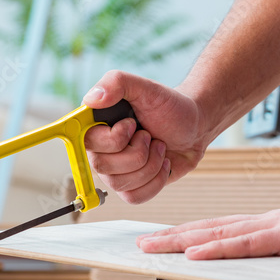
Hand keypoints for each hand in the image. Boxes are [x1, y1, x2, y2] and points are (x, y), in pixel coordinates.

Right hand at [83, 71, 210, 203]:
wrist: (194, 127)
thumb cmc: (169, 106)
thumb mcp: (146, 87)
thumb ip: (116, 83)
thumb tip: (90, 100)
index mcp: (96, 124)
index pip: (85, 142)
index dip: (113, 139)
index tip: (132, 126)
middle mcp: (100, 149)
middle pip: (103, 167)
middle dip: (138, 152)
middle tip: (149, 136)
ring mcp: (114, 171)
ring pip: (120, 184)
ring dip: (150, 165)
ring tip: (159, 146)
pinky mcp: (131, 187)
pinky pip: (134, 197)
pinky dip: (155, 181)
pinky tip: (162, 164)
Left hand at [136, 185, 279, 258]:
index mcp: (274, 225)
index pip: (224, 230)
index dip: (193, 234)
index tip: (167, 239)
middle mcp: (268, 221)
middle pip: (212, 228)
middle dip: (174, 236)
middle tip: (142, 243)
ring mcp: (277, 226)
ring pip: (220, 233)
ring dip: (183, 240)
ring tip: (153, 246)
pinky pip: (247, 245)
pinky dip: (218, 249)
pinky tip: (194, 253)